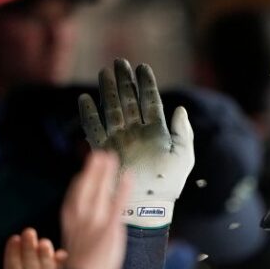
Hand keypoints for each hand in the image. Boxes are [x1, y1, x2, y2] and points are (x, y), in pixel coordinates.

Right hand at [60, 151, 132, 268]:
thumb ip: (80, 238)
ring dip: (105, 173)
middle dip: (92, 171)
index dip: (80, 182)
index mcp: (70, 226)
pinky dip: (123, 189)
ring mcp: (95, 223)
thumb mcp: (75, 252)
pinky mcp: (109, 229)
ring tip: (110, 158)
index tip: (84, 172)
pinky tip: (128, 177)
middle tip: (98, 155)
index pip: (74, 198)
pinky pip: (117, 204)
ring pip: (99, 191)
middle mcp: (80, 221)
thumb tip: (86, 234)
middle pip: (85, 189)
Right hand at [78, 59, 193, 228]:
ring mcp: (120, 140)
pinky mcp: (105, 151)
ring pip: (112, 110)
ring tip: (104, 73)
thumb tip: (180, 109)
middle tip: (119, 62)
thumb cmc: (168, 184)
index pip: (150, 102)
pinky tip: (85, 100)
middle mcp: (136, 132)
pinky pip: (94, 130)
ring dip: (108, 91)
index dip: (146, 84)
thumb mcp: (183, 157)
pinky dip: (89, 115)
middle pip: (129, 101)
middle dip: (124, 81)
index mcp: (156, 132)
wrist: (148, 206)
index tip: (142, 67)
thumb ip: (183, 132)